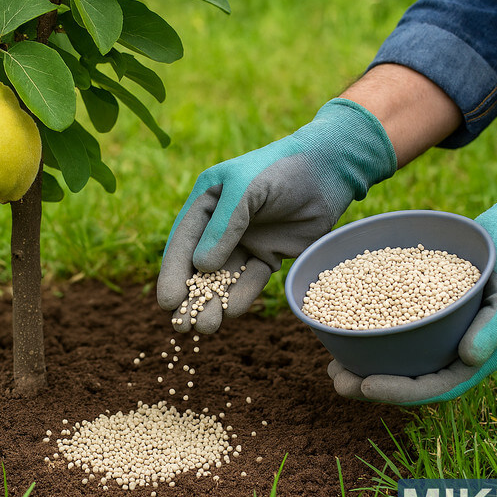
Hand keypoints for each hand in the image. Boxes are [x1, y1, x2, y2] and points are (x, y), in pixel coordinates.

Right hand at [157, 98, 395, 332]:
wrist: (328, 170)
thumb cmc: (280, 170)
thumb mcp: (245, 190)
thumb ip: (223, 227)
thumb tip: (201, 267)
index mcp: (206, 203)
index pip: (183, 243)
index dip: (173, 273)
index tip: (167, 301)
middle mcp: (221, 225)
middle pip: (199, 267)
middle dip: (190, 296)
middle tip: (181, 325)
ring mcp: (245, 242)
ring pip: (224, 278)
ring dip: (214, 302)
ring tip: (207, 327)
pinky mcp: (269, 255)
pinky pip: (252, 279)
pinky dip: (243, 295)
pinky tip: (233, 311)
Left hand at [330, 175, 496, 403]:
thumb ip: (496, 324)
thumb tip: (469, 358)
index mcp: (487, 354)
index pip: (442, 385)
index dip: (404, 392)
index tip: (367, 386)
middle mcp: (464, 351)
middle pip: (416, 379)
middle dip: (375, 386)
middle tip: (338, 381)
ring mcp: (446, 334)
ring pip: (405, 360)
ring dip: (369, 367)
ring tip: (334, 368)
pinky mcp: (431, 314)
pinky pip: (401, 331)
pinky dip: (374, 336)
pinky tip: (346, 331)